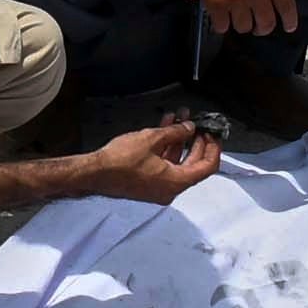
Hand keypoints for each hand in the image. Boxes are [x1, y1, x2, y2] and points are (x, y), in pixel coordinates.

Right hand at [82, 119, 225, 206]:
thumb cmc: (120, 160)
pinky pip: (164, 165)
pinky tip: (164, 127)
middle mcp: (170, 189)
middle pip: (193, 164)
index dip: (213, 148)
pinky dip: (166, 148)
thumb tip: (189, 127)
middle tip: (198, 123)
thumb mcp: (152, 139)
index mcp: (176, 182)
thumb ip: (175, 132)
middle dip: (195, 140)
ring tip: (179, 118)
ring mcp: (158, 187)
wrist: (94, 173)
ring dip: (178, 140)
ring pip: (177, 162)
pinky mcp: (147, 183)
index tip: (212, 133)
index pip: (207, 167)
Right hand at [181, 0, 297, 38]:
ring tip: (235, 19)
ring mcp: (238, 0)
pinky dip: (221, 24)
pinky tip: (219, 18)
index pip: (286, 6)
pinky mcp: (217, 5)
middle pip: (266, 23)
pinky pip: (223, 26)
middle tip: (256, 27)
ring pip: (243, 27)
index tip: (288, 28)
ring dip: (240, 25)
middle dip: (261, 28)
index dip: (289, 20)